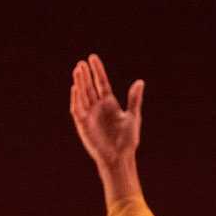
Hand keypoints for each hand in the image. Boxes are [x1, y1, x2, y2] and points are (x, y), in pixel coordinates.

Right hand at [68, 55, 142, 206]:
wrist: (119, 158)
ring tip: (77, 69)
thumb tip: (140, 82)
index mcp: (109, 103)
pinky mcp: (83, 125)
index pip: (101, 83)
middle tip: (81, 63)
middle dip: (85, 75)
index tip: (92, 58)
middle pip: (90, 87)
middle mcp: (98, 107)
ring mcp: (89, 115)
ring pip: (83, 95)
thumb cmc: (128, 140)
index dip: (97, 71)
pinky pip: (77, 109)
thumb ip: (134, 99)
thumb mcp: (133, 117)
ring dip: (79, 83)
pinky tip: (75, 88)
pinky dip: (76, 99)